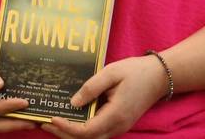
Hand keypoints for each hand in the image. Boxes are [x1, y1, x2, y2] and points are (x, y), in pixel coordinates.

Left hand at [41, 54, 168, 138]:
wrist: (160, 76)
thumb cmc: (136, 71)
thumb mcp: (111, 72)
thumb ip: (91, 87)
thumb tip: (73, 103)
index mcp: (116, 115)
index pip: (86, 131)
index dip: (67, 128)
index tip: (51, 119)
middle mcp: (117, 126)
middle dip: (64, 134)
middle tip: (44, 124)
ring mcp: (119, 127)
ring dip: (72, 134)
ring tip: (53, 123)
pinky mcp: (119, 124)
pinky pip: (98, 133)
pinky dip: (82, 130)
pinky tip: (72, 118)